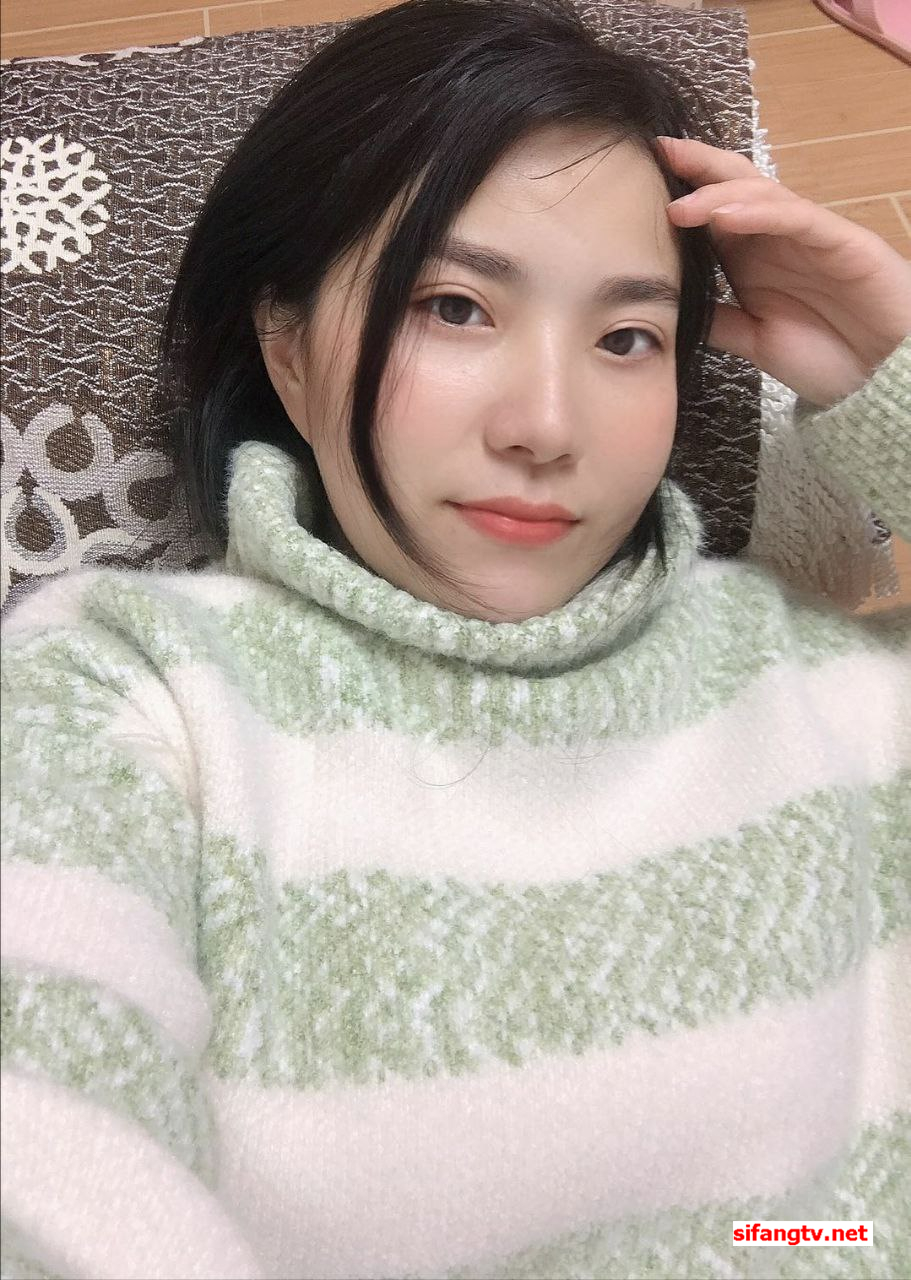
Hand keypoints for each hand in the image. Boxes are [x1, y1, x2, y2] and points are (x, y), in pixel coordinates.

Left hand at [659, 135, 910, 406]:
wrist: (882, 377)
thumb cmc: (828, 354)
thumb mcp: (755, 340)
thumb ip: (717, 320)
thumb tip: (667, 308)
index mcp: (754, 257)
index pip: (713, 210)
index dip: (681, 190)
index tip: (639, 176)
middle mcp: (778, 238)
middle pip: (735, 185)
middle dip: (697, 166)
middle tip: (657, 151)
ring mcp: (809, 235)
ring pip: (762, 195)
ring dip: (719, 194)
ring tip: (680, 204)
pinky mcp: (840, 241)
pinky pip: (797, 218)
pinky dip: (760, 213)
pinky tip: (725, 216)